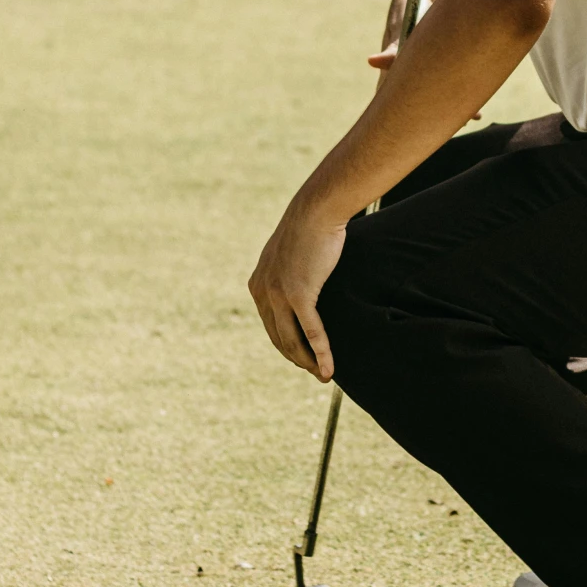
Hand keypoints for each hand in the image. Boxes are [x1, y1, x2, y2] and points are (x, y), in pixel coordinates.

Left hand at [247, 201, 345, 380]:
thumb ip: (288, 272)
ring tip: (322, 376)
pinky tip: (328, 368)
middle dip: (297, 359)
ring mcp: (279, 294)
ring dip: (308, 362)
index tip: (303, 357)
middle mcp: (263, 292)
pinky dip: (321, 352)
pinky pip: (311, 330)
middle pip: (279, 338)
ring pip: (292, 340)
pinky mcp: (299, 294)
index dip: (287, 345)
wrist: (316, 210)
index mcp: (258, 284)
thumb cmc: (310, 228)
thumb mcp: (290, 254)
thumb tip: (302, 281)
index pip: (270, 325)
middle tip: (314, 373)